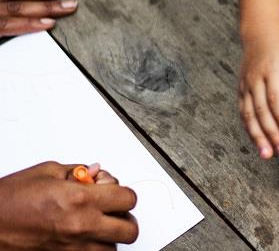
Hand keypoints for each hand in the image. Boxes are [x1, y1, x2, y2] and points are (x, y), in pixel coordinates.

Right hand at [0, 161, 137, 249]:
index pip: (128, 198)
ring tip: (94, 224)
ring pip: (112, 248)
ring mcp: (73, 248)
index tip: (113, 191)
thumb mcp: (46, 172)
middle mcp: (81, 226)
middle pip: (129, 229)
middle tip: (112, 209)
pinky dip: (92, 248)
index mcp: (80, 200)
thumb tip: (96, 173)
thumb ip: (78, 172)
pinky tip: (81, 236)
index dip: (123, 193)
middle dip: (124, 217)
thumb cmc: (8, 201)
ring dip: (109, 236)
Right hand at [239, 30, 278, 158]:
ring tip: (266, 153)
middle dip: (270, 133)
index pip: (275, 99)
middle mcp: (255, 80)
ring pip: (249, 115)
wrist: (260, 35)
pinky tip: (257, 141)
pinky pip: (244, 112)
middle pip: (261, 111)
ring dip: (257, 136)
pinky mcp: (241, 90)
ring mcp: (246, 86)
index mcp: (271, 71)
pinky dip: (249, 128)